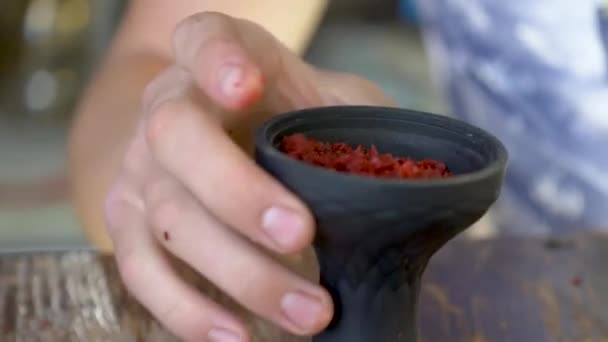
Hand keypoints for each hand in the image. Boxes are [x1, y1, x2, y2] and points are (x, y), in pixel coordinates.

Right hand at [104, 12, 393, 340]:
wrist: (213, 132)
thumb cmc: (284, 114)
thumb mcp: (327, 98)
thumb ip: (360, 122)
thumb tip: (435, 182)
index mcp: (216, 59)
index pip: (204, 39)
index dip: (217, 60)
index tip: (246, 86)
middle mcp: (167, 107)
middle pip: (177, 137)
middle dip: (238, 191)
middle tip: (303, 235)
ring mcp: (141, 167)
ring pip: (168, 219)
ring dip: (239, 272)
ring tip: (308, 312)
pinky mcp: (127, 221)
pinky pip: (142, 270)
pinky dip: (187, 310)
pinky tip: (238, 336)